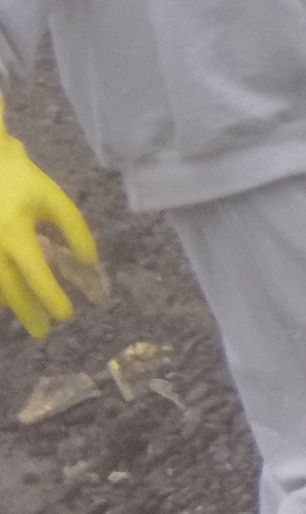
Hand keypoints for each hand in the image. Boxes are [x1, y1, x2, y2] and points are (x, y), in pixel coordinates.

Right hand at [0, 102, 95, 340]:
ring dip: (11, 304)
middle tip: (44, 332)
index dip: (51, 296)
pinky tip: (7, 299)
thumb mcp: (55, 201)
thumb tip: (90, 260)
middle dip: (28, 312)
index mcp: (15, 232)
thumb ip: (75, 229)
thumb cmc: (23, 181)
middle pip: (10, 289)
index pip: (35, 274)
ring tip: (27, 317)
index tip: (65, 315)